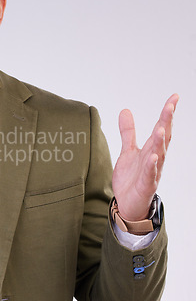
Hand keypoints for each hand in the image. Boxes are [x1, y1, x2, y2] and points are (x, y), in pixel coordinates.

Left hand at [112, 94, 178, 220]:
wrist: (128, 203)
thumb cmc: (131, 178)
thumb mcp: (128, 151)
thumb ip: (128, 132)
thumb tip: (125, 110)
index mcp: (151, 149)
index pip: (161, 128)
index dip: (167, 113)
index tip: (174, 97)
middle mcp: (155, 158)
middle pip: (163, 137)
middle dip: (166, 122)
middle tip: (170, 105)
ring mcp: (152, 171)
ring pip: (158, 154)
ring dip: (159, 141)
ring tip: (160, 127)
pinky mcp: (146, 184)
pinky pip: (149, 174)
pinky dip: (151, 165)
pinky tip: (152, 156)